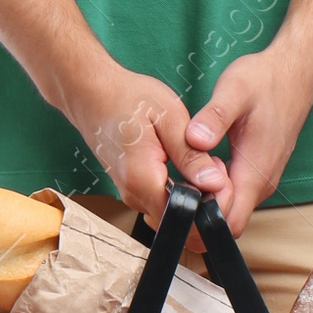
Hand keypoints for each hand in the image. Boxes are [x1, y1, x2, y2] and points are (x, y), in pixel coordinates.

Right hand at [71, 61, 233, 224]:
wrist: (92, 94)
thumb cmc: (127, 98)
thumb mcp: (168, 117)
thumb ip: (190, 154)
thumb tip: (214, 184)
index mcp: (142, 179)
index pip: (185, 216)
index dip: (210, 204)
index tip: (220, 176)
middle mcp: (134, 195)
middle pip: (181, 219)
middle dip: (208, 200)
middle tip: (215, 163)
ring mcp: (132, 195)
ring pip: (174, 211)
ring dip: (197, 194)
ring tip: (202, 159)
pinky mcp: (135, 190)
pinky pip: (165, 201)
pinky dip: (183, 190)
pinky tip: (188, 163)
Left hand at [184, 43, 312, 234]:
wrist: (294, 72)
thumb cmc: (266, 81)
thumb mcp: (234, 91)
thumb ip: (214, 117)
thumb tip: (195, 139)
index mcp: (255, 172)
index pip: (229, 221)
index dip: (200, 218)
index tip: (178, 196)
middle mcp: (260, 183)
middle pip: (227, 221)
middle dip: (197, 212)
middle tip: (173, 185)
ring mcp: (260, 179)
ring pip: (230, 208)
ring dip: (205, 199)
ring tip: (183, 172)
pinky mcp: (257, 172)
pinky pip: (234, 194)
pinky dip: (213, 188)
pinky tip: (198, 165)